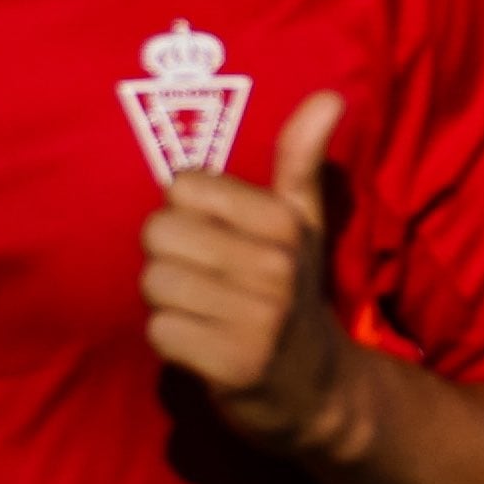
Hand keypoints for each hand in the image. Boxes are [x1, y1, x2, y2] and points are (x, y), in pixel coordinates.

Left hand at [141, 91, 358, 454]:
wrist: (317, 389)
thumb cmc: (294, 290)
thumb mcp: (303, 223)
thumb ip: (302, 158)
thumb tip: (328, 95)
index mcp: (285, 223)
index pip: (182, 188)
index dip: (190, 215)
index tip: (222, 240)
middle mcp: (275, 267)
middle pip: (158, 233)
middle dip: (171, 259)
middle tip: (208, 282)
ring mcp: (258, 319)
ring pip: (155, 284)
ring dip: (169, 303)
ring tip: (206, 314)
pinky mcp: (234, 366)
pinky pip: (160, 333)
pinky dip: (173, 341)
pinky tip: (204, 345)